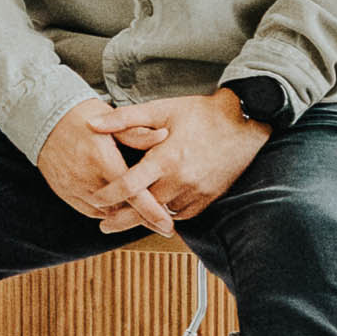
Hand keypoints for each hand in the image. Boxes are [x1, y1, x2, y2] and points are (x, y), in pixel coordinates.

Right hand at [34, 102, 168, 236]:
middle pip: (120, 209)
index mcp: (101, 159)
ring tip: (144, 215)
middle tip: (164, 225)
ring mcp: (73, 187)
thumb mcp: (112, 120)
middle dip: (143, 219)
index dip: (152, 212)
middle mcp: (86, 177)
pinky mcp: (65, 192)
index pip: (132, 193)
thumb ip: (137, 133)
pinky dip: (107, 211)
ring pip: (106, 213)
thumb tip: (164, 136)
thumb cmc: (82, 117)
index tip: (168, 225)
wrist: (44, 119)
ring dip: (125, 216)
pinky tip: (119, 206)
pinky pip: (91, 211)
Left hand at [104, 89, 270, 220]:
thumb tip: (92, 125)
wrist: (244, 120)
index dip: (108, 196)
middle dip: (122, 219)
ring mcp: (197, 191)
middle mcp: (181, 180)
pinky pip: (184, 215)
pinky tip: (157, 214)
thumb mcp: (161, 110)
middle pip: (145, 209)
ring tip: (127, 220)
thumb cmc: (200, 113)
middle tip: (104, 225)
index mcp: (165, 159)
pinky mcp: (210, 197)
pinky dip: (169, 216)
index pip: (129, 186)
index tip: (93, 200)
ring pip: (165, 214)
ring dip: (146, 218)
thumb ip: (124, 119)